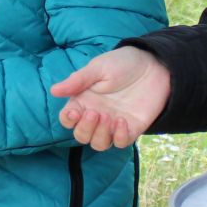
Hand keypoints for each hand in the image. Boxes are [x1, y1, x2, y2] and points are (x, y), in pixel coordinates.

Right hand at [51, 46, 169, 150]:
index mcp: (84, 101)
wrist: (153, 65)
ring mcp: (113, 124)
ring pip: (99, 144)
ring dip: (100, 135)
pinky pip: (120, 143)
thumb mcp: (98, 68)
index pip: (68, 119)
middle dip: (85, 129)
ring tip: (108, 117)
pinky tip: (122, 121)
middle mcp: (96, 115)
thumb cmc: (122, 63)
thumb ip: (77, 81)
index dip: (68, 120)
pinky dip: (118, 137)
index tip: (74, 113)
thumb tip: (53, 91)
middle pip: (82, 135)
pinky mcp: (131, 129)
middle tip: (96, 113)